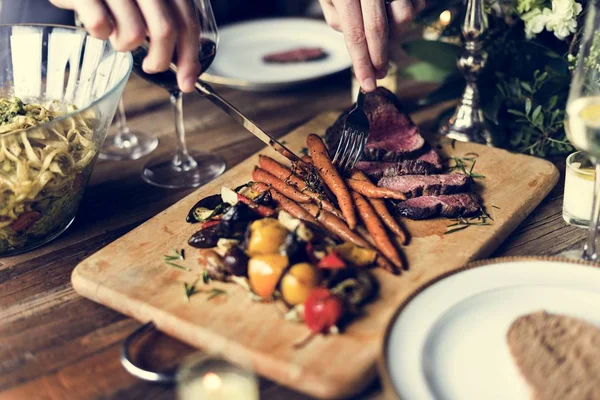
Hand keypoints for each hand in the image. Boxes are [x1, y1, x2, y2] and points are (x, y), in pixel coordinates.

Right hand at [50, 0, 200, 92]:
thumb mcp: (145, 1)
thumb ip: (166, 20)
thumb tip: (187, 66)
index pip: (187, 23)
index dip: (190, 58)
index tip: (186, 83)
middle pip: (165, 31)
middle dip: (160, 60)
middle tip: (152, 66)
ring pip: (134, 33)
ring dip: (125, 45)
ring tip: (115, 34)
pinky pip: (100, 26)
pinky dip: (99, 34)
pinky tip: (97, 24)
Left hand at [319, 0, 424, 91]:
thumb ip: (336, 17)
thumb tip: (354, 44)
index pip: (355, 34)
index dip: (362, 63)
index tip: (367, 85)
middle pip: (380, 31)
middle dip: (380, 58)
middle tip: (379, 74)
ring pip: (404, 18)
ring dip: (395, 30)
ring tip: (384, 21)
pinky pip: (417, 5)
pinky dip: (407, 9)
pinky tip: (394, 5)